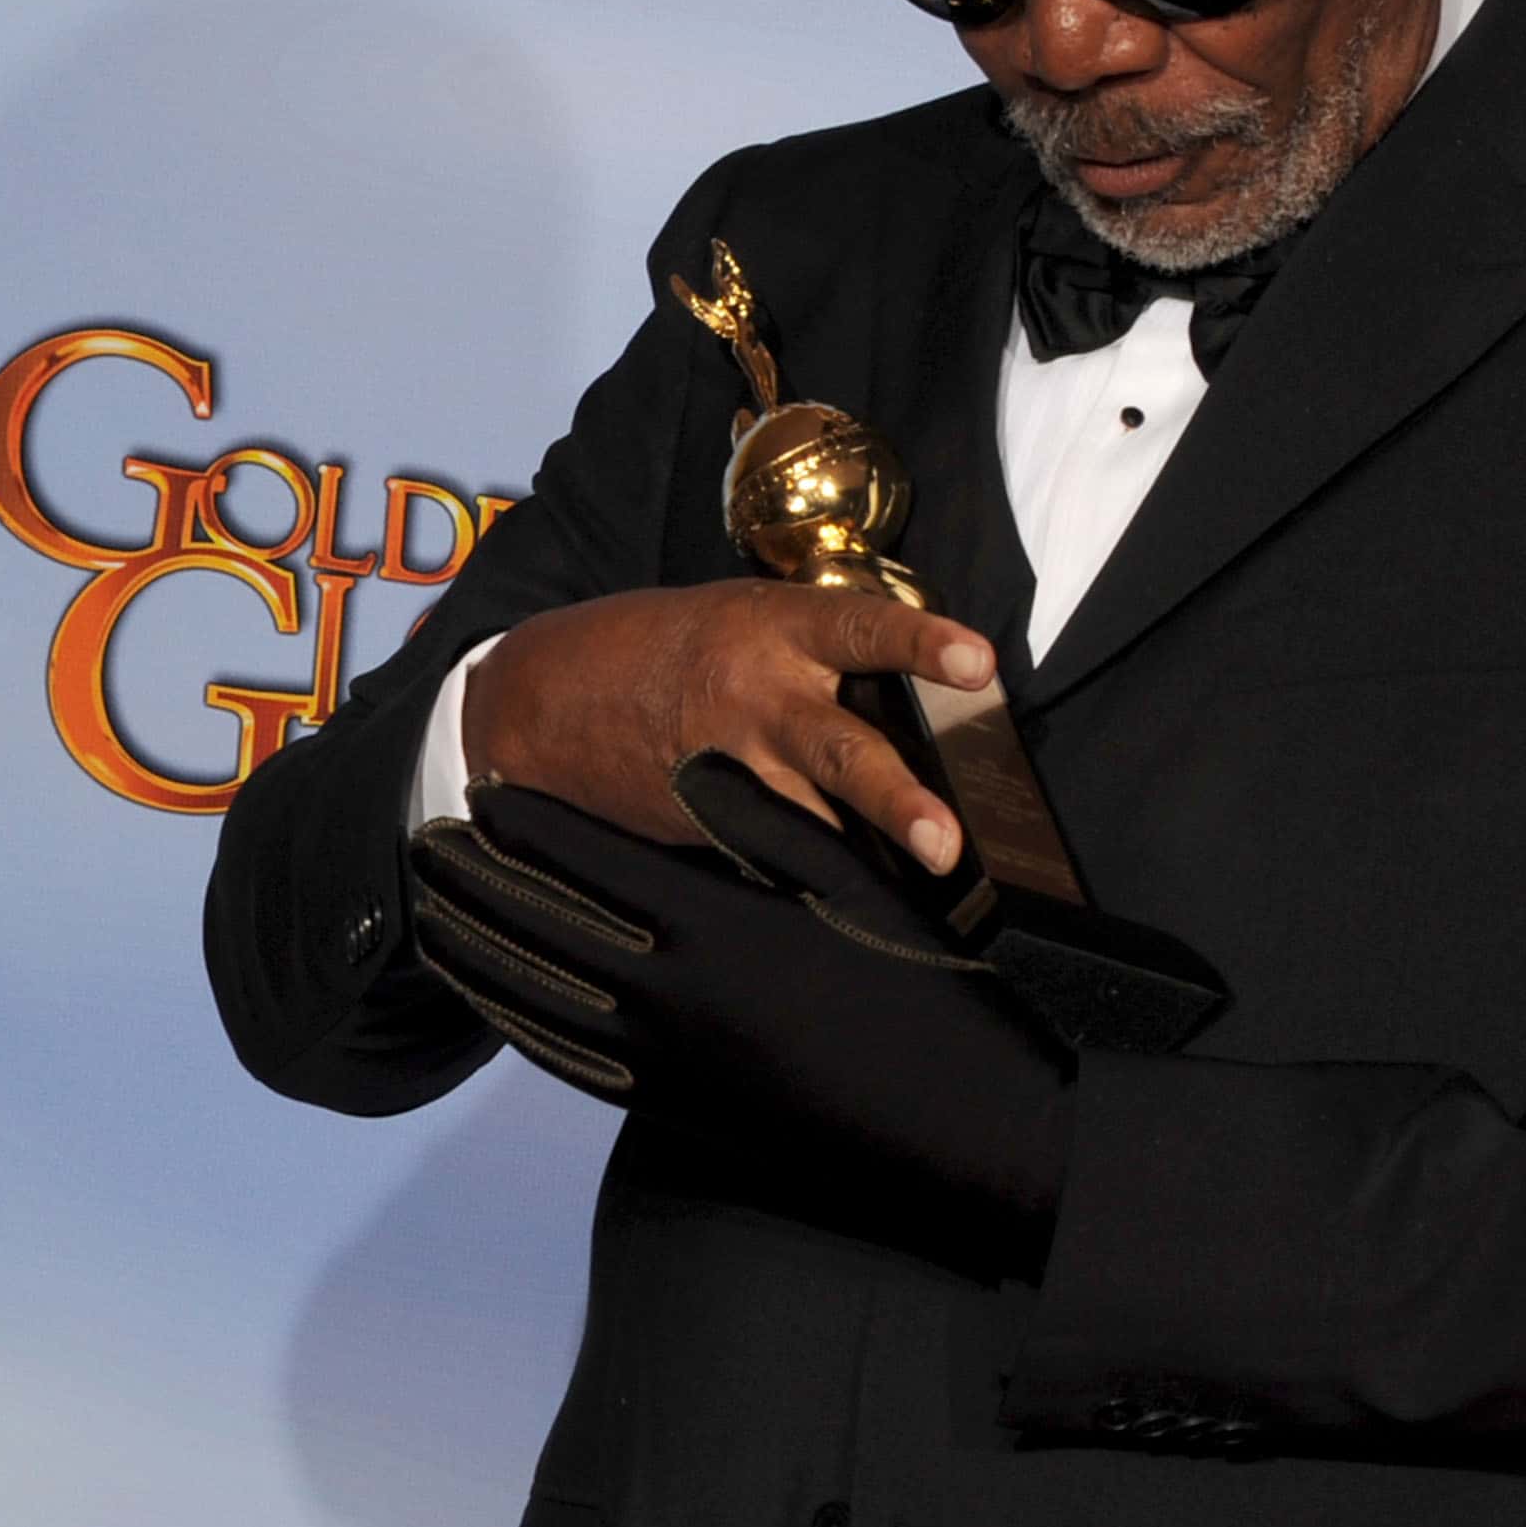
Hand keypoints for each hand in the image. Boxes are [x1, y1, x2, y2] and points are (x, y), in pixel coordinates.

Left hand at [406, 755, 1074, 1266]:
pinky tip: (493, 999)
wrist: (949, 1120)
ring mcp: (664, 1059)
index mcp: (712, 923)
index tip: (480, 792)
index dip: (525, 826)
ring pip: (534, 997)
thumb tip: (688, 766)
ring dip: (474, 950)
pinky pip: (566, 1060)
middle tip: (426, 845)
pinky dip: (516, 1024)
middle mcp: (670, 993)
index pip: (586, 862)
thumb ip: (762, 821)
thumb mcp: (854, 881)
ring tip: (434, 912)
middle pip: (539, 926)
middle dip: (474, 882)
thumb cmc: (919, 983)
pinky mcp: (672, 1107)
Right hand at [461, 579, 993, 870]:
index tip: (981, 663)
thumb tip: (919, 701)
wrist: (544, 700)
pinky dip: (820, 877)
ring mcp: (731, 770)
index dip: (923, 642)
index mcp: (774, 629)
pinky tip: (866, 909)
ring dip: (870, 861)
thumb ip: (820, 652)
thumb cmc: (671, 646)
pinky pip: (777, 854)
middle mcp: (757, 699)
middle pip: (839, 752)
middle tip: (948, 844)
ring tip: (929, 898)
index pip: (862, 629)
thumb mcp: (744, 617)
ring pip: (813, 823)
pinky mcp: (707, 827)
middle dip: (897, 801)